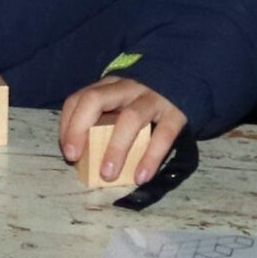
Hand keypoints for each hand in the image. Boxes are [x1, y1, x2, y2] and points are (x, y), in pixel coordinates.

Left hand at [59, 77, 188, 187]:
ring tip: (108, 175)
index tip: (69, 152)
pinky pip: (163, 135)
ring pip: (130, 118)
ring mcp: (152, 98)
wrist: (187, 81)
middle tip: (75, 158)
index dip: (69, 124)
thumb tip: (81, 156)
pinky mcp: (176, 113)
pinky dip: (151, 158)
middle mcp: (127, 88)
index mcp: (110, 86)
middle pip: (96, 100)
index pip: (80, 98)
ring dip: (116, 147)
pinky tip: (141, 176)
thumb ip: (102, 121)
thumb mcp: (121, 103)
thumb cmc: (144, 102)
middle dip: (80, 128)